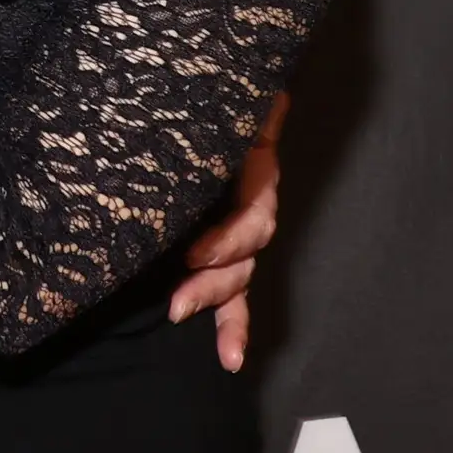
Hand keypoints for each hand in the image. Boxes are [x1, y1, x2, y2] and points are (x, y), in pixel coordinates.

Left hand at [169, 93, 288, 370]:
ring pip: (236, 277)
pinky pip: (231, 293)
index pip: (252, 217)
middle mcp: (249, 209)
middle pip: (245, 255)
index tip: (193, 254)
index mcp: (254, 175)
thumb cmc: (203, 102)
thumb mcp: (227, 103)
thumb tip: (275, 94)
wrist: (185, 105)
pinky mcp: (214, 253)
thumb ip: (254, 107)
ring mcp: (234, 235)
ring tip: (182, 318)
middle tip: (178, 302)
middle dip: (214, 282)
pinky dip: (232, 326)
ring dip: (217, 307)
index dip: (228, 241)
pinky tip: (232, 359)